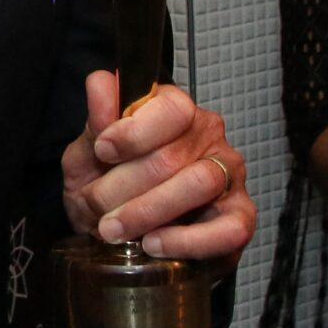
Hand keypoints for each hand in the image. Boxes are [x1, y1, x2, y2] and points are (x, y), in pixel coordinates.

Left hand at [61, 74, 255, 262]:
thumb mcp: (88, 154)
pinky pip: (227, 229)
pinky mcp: (239, 217)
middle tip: (94, 205)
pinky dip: (186, 240)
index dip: (134, 131)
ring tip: (113, 229)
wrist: (120, 235)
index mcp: (175, 111)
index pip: (171, 108)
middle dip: (122, 185)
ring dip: (147, 211)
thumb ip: (95, 120)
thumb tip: (101, 83)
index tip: (102, 151)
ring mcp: (228, 175)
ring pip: (199, 184)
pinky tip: (152, 244)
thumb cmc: (107, 186)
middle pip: (172, 156)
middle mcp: (208, 136)